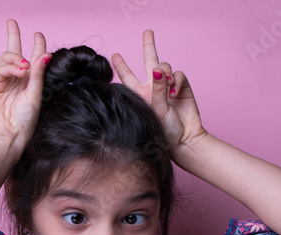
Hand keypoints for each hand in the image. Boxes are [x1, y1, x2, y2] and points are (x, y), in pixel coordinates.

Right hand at [0, 20, 50, 148]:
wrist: (10, 134)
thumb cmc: (25, 121)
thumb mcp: (35, 95)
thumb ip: (38, 75)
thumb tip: (45, 55)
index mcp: (28, 83)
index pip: (32, 60)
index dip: (36, 47)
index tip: (38, 35)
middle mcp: (15, 80)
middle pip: (14, 52)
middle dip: (13, 36)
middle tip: (12, 22)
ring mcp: (3, 81)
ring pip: (7, 58)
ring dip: (17, 58)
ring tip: (24, 68)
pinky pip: (1, 68)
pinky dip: (11, 67)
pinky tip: (19, 71)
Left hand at [111, 30, 206, 162]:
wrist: (185, 139)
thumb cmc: (165, 131)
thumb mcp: (156, 110)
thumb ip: (157, 88)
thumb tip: (157, 69)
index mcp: (141, 95)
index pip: (128, 77)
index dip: (121, 66)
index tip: (115, 55)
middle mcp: (153, 88)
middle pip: (149, 61)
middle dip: (149, 46)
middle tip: (148, 31)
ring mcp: (168, 86)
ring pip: (164, 66)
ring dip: (165, 72)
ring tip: (167, 88)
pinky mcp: (181, 86)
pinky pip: (178, 74)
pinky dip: (176, 80)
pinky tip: (175, 92)